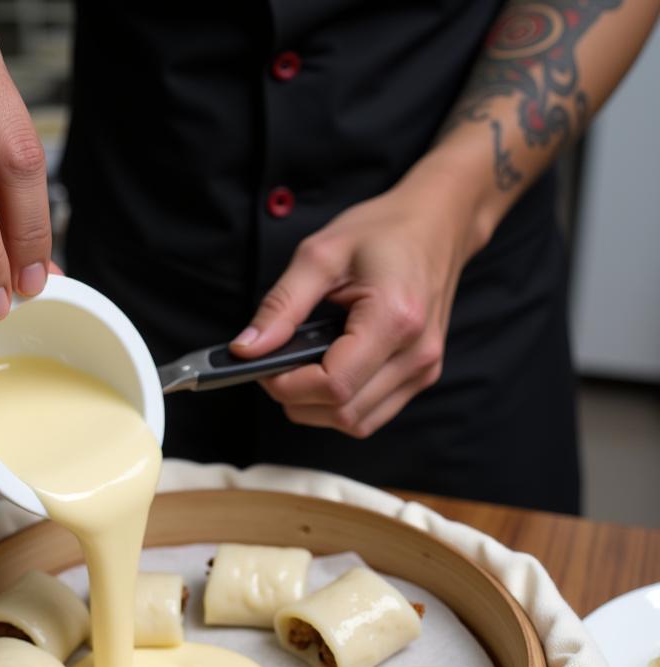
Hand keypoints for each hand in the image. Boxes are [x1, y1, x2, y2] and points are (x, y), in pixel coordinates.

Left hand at [229, 162, 487, 437]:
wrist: (437, 225)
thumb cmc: (383, 232)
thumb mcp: (320, 255)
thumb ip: (280, 306)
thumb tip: (246, 350)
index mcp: (394, 319)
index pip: (333, 386)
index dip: (288, 385)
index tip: (264, 366)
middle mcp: (416, 354)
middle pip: (342, 412)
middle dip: (297, 398)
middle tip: (277, 365)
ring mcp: (423, 370)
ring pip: (355, 423)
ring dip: (317, 407)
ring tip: (303, 367)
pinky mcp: (421, 377)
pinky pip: (371, 414)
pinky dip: (340, 405)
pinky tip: (329, 371)